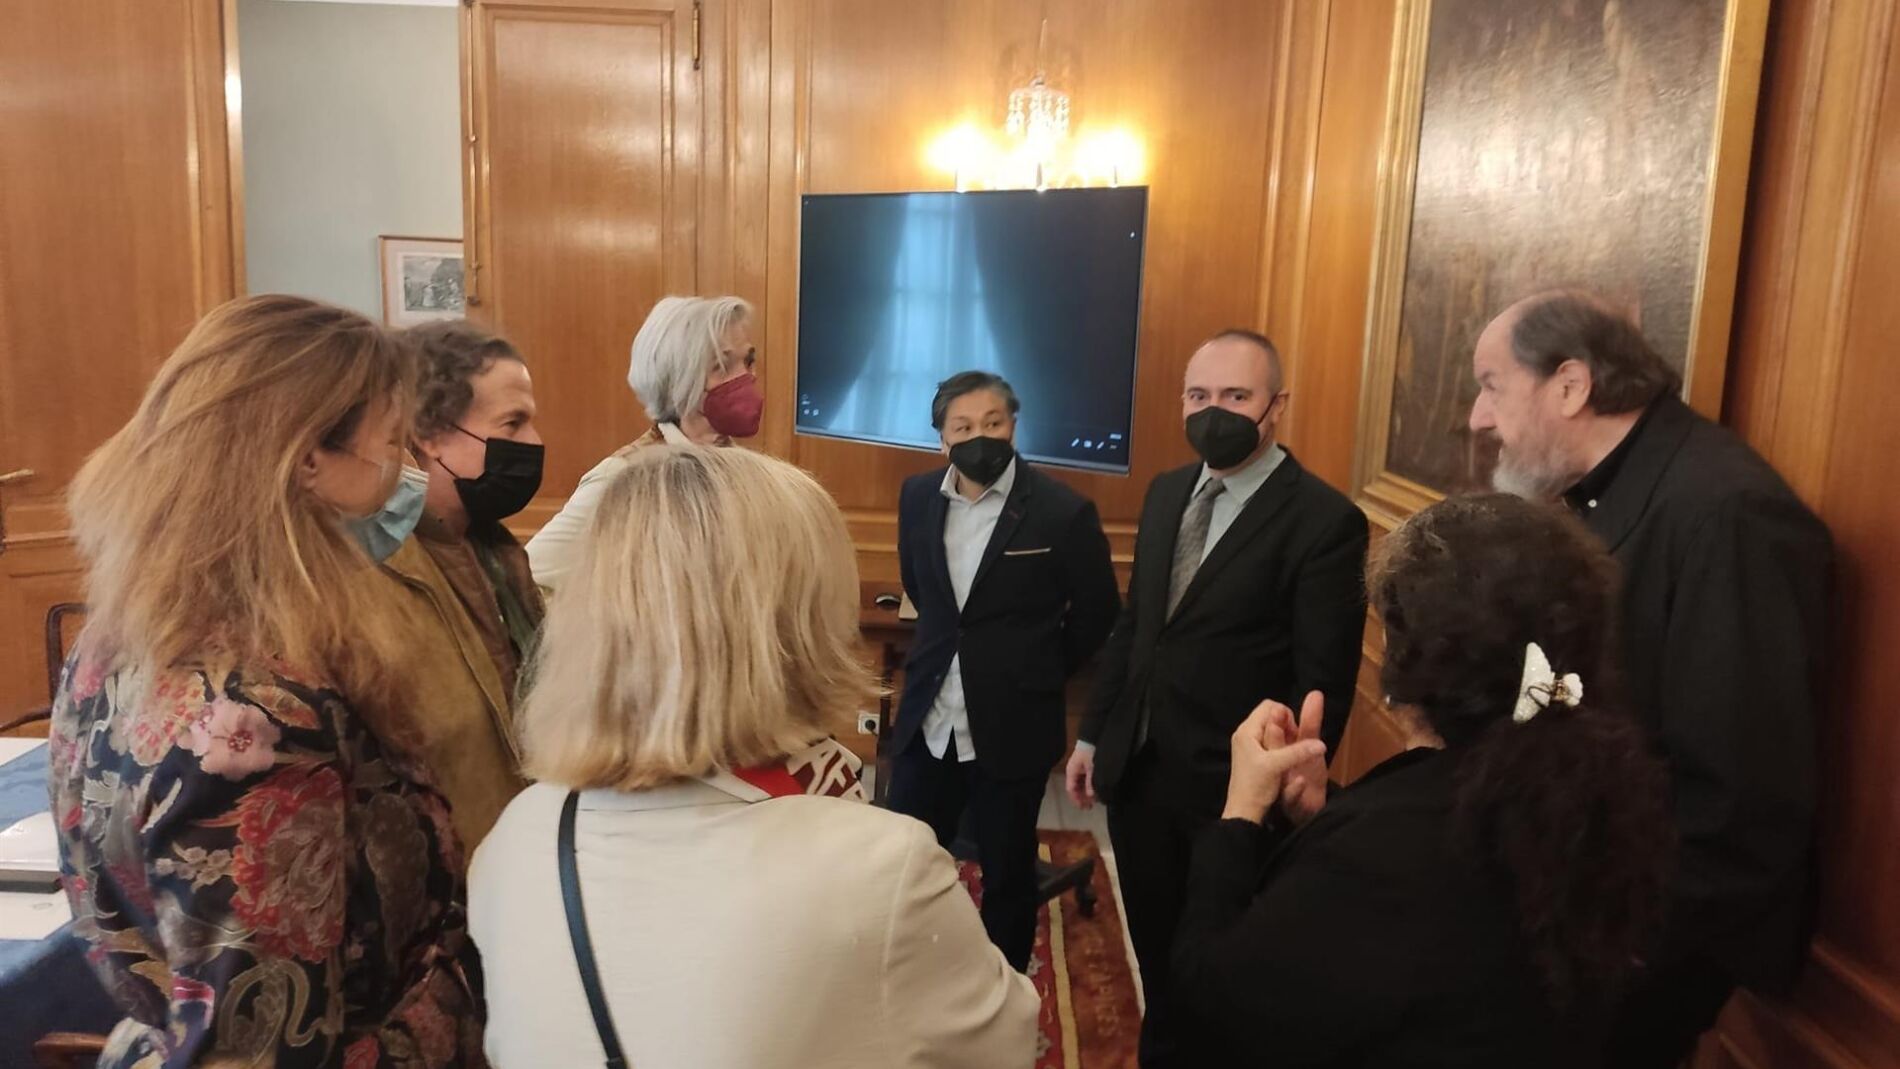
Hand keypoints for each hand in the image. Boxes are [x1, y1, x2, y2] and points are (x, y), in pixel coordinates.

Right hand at [1065, 746, 1096, 809]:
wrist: (1093, 738)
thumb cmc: (1090, 752)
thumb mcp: (1091, 768)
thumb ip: (1091, 783)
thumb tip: (1091, 796)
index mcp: (1071, 772)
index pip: (1071, 789)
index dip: (1076, 799)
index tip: (1083, 807)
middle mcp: (1073, 771)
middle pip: (1075, 788)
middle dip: (1082, 798)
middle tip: (1089, 807)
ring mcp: (1078, 769)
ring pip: (1080, 785)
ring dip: (1085, 793)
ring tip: (1094, 800)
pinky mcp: (1084, 767)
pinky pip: (1084, 780)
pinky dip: (1088, 786)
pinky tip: (1094, 791)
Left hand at [1222, 700, 1327, 823]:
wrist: (1243, 812)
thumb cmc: (1256, 787)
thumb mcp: (1277, 766)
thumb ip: (1298, 752)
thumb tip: (1322, 744)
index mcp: (1247, 731)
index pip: (1269, 706)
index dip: (1286, 716)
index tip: (1295, 734)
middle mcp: (1245, 734)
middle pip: (1271, 716)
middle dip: (1287, 725)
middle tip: (1296, 743)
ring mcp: (1248, 745)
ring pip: (1272, 729)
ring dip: (1286, 737)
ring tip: (1293, 752)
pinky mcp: (1253, 756)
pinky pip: (1270, 742)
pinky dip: (1281, 746)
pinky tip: (1286, 759)